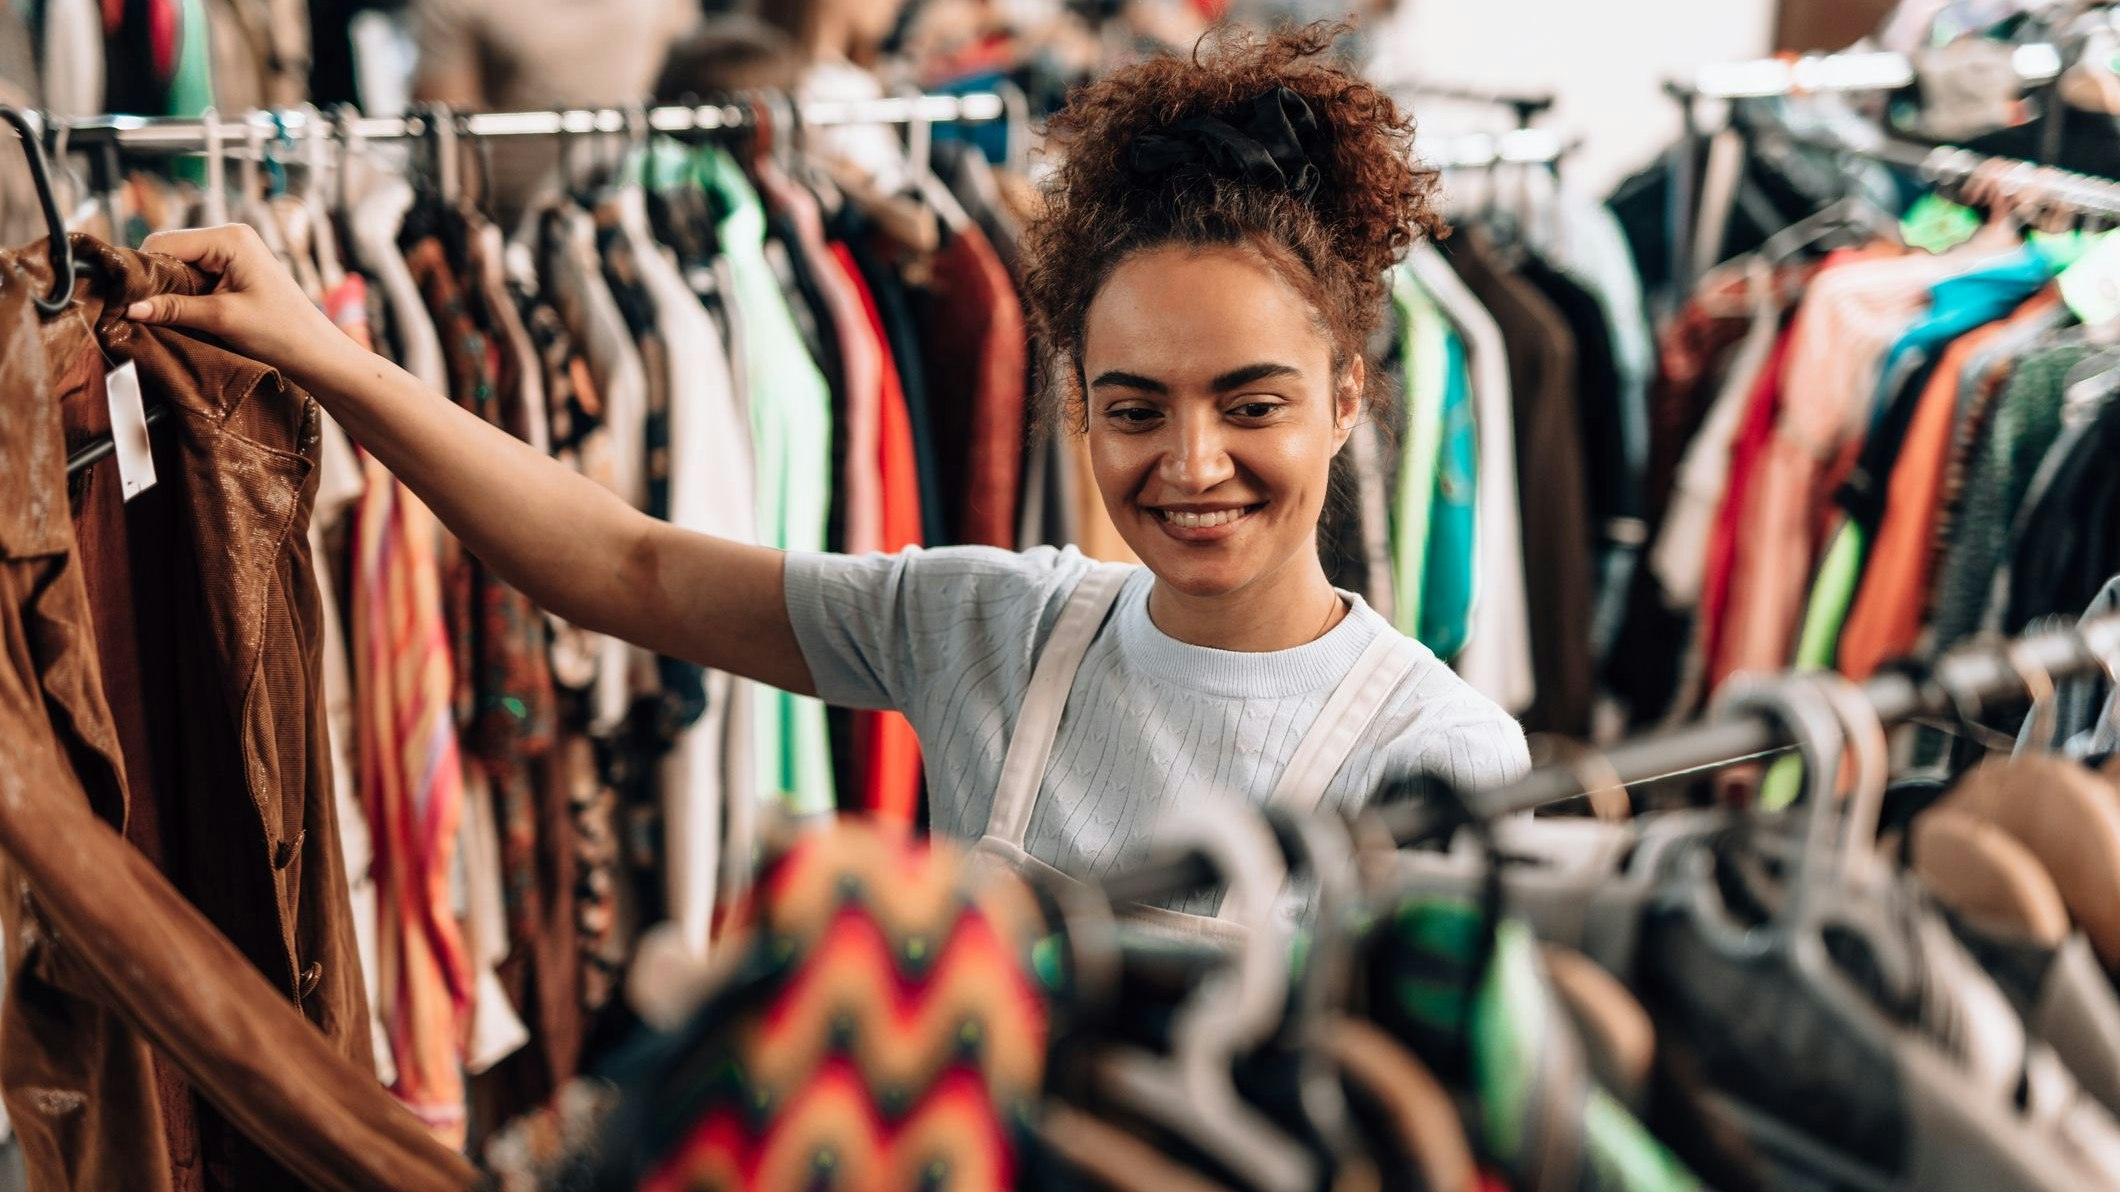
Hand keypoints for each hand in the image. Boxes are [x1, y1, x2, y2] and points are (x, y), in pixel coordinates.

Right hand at [126, 224, 350, 384]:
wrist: (318, 354)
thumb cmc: (282, 333)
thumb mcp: (222, 319)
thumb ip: (174, 309)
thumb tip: (130, 308)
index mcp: (230, 237)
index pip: (164, 243)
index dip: (142, 270)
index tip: (124, 299)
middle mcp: (230, 237)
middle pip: (169, 252)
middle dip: (154, 281)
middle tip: (138, 311)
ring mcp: (233, 254)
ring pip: (179, 266)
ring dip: (168, 291)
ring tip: (160, 316)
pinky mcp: (234, 272)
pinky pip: (195, 278)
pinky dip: (184, 296)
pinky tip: (178, 315)